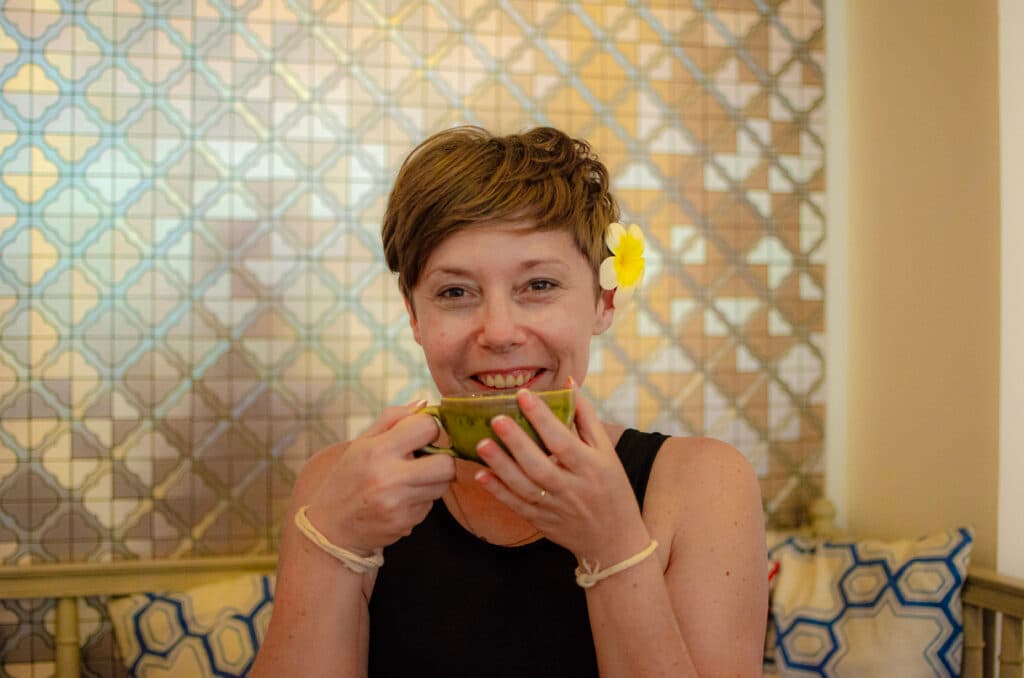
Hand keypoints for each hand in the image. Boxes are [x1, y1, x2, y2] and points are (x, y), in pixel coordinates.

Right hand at [304, 402, 454, 554]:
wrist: (330, 526)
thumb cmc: (348, 478)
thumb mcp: (361, 443)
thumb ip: (392, 419)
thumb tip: (424, 404)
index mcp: (377, 450)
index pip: (427, 427)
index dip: (429, 428)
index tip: (420, 435)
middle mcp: (389, 478)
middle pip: (446, 464)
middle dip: (441, 459)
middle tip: (426, 460)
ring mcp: (398, 504)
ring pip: (442, 486)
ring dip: (431, 481)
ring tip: (409, 480)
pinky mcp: (405, 524)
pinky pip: (430, 506)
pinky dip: (420, 500)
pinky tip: (401, 499)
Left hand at [473, 382, 650, 564]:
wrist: (613, 539)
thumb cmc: (611, 488)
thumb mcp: (606, 453)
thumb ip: (586, 417)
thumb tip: (568, 384)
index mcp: (591, 467)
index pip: (563, 441)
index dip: (543, 419)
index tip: (524, 395)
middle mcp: (572, 488)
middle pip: (540, 465)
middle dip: (517, 442)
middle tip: (496, 419)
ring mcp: (554, 507)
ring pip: (524, 487)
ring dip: (501, 466)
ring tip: (482, 444)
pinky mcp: (540, 521)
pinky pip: (516, 505)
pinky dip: (498, 491)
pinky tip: (481, 475)